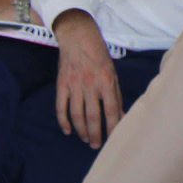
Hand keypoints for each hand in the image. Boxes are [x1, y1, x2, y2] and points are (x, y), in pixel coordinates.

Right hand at [53, 11, 122, 148]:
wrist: (78, 37)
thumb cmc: (99, 54)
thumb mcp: (113, 72)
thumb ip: (116, 94)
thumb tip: (121, 114)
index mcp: (106, 81)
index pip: (111, 109)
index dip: (112, 126)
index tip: (112, 138)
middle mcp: (90, 85)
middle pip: (93, 116)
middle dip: (95, 134)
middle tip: (96, 145)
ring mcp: (74, 86)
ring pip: (76, 115)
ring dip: (81, 130)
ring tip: (85, 139)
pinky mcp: (61, 85)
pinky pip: (61, 108)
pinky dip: (63, 121)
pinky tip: (67, 131)